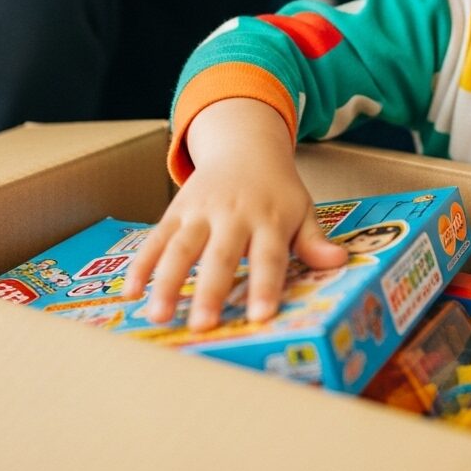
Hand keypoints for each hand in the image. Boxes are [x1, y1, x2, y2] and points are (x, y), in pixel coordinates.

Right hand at [123, 99, 346, 329]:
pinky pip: (156, 237)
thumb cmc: (276, 191)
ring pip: (181, 247)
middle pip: (220, 255)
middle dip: (210, 290)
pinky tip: (131, 292)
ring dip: (167, 281)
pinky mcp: (177, 210)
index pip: (269, 256)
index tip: (260, 316)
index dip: (265, 286)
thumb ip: (314, 240)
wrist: (244, 146)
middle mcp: (234, 215)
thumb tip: (340, 262)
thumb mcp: (301, 209)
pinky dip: (141, 263)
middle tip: (201, 324)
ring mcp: (202, 211)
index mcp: (269, 219)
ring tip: (158, 316)